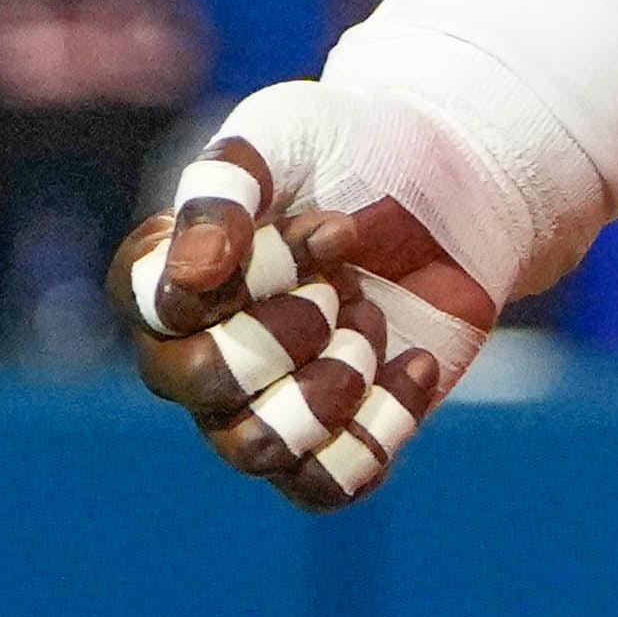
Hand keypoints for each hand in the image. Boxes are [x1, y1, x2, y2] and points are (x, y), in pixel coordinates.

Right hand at [118, 81, 515, 512]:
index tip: (320, 225)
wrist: (460, 183)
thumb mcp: (286, 133)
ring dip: (329, 386)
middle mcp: (199, 346)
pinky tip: (416, 363)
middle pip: (198, 385)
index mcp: (170, 270)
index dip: (245, 276)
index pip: (157, 306)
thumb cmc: (354, 146)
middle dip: (284, 332)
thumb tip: (186, 279)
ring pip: (255, 449)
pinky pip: (330, 483)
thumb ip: (224, 189)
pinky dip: (379, 428)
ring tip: (371, 325)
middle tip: (341, 286)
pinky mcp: (334, 434)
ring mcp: (264, 399)